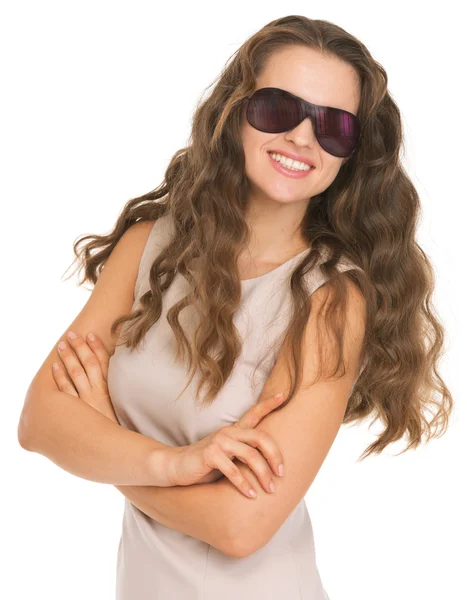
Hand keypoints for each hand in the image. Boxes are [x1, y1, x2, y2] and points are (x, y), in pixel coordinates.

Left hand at [52, 331, 118, 423]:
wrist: (116, 449)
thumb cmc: (122, 428)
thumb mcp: (125, 407)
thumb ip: (120, 391)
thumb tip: (119, 376)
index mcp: (112, 389)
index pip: (103, 362)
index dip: (97, 347)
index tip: (91, 334)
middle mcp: (98, 393)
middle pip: (87, 364)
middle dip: (79, 347)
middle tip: (71, 334)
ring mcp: (85, 402)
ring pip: (74, 374)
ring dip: (68, 358)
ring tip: (62, 345)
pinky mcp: (75, 412)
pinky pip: (64, 391)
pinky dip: (59, 378)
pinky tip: (55, 367)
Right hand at [166, 391, 286, 498]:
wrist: (176, 466)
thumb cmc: (205, 464)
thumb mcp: (228, 456)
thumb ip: (244, 455)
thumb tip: (270, 468)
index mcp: (234, 431)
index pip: (254, 413)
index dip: (269, 404)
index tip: (284, 395)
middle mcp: (229, 433)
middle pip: (261, 438)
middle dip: (275, 456)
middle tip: (281, 474)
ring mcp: (219, 442)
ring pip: (251, 456)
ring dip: (263, 475)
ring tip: (270, 490)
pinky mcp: (210, 455)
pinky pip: (234, 470)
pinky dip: (244, 484)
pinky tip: (251, 495)